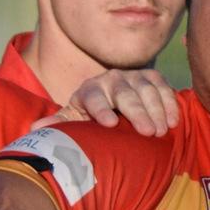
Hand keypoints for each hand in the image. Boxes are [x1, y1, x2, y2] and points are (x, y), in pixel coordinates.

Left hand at [61, 68, 179, 135]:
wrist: (111, 100)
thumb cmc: (90, 116)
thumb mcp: (74, 119)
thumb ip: (59, 124)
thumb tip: (36, 128)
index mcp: (89, 90)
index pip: (93, 97)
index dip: (100, 109)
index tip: (110, 124)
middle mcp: (111, 79)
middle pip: (125, 94)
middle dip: (137, 112)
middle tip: (148, 133)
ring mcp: (133, 76)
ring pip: (147, 90)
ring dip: (157, 110)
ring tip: (161, 131)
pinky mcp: (152, 77)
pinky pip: (163, 87)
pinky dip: (170, 103)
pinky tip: (173, 122)